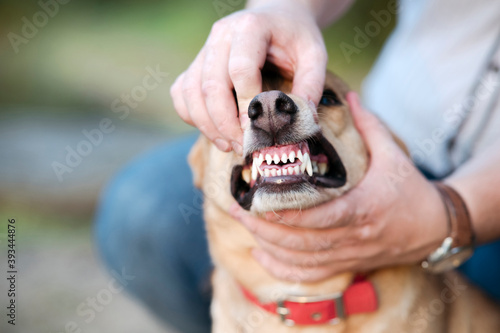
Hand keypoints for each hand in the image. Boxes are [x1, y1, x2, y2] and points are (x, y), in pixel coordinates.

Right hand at [170, 3, 326, 153]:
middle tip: (243, 146)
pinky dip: (192, 116)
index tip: (258, 131)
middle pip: (211, 85)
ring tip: (229, 145)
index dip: (246, 105)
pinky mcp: (196, 64)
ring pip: (191, 92)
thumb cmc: (294, 37)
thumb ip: (311, 84)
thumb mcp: (313, 54)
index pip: (240, 69)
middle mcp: (220, 36)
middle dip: (225, 124)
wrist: (276, 18)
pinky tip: (214, 132)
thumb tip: (302, 120)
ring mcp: (204, 50)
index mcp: (250, 27)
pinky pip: (182, 93)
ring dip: (207, 125)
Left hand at [230, 92, 448, 281]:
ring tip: (241, 225)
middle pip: (301, 240)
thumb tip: (348, 95)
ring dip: (267, 245)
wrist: (436, 227)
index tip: (255, 199)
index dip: (284, 212)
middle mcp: (353, 236)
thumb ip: (369, 126)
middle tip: (236, 208)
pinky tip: (261, 255)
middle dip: (263, 227)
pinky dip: (283, 268)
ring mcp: (349, 254)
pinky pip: (310, 274)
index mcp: (363, 208)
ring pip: (301, 259)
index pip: (318, 216)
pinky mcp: (347, 264)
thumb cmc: (412, 189)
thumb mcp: (393, 155)